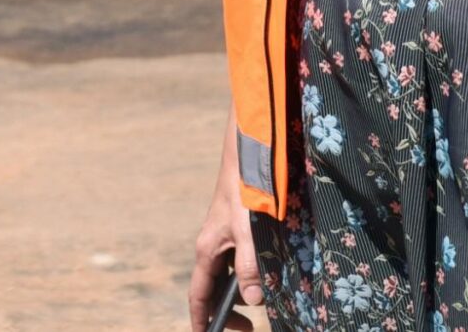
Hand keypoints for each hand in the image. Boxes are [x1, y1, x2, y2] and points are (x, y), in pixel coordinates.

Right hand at [187, 140, 265, 330]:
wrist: (250, 153)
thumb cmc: (246, 190)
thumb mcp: (248, 232)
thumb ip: (250, 266)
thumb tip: (254, 299)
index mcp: (207, 250)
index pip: (199, 296)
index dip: (201, 320)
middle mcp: (212, 246)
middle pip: (213, 288)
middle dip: (226, 312)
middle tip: (249, 329)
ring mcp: (224, 236)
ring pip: (228, 274)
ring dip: (240, 292)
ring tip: (261, 305)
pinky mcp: (238, 227)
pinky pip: (240, 259)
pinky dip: (250, 273)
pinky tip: (268, 275)